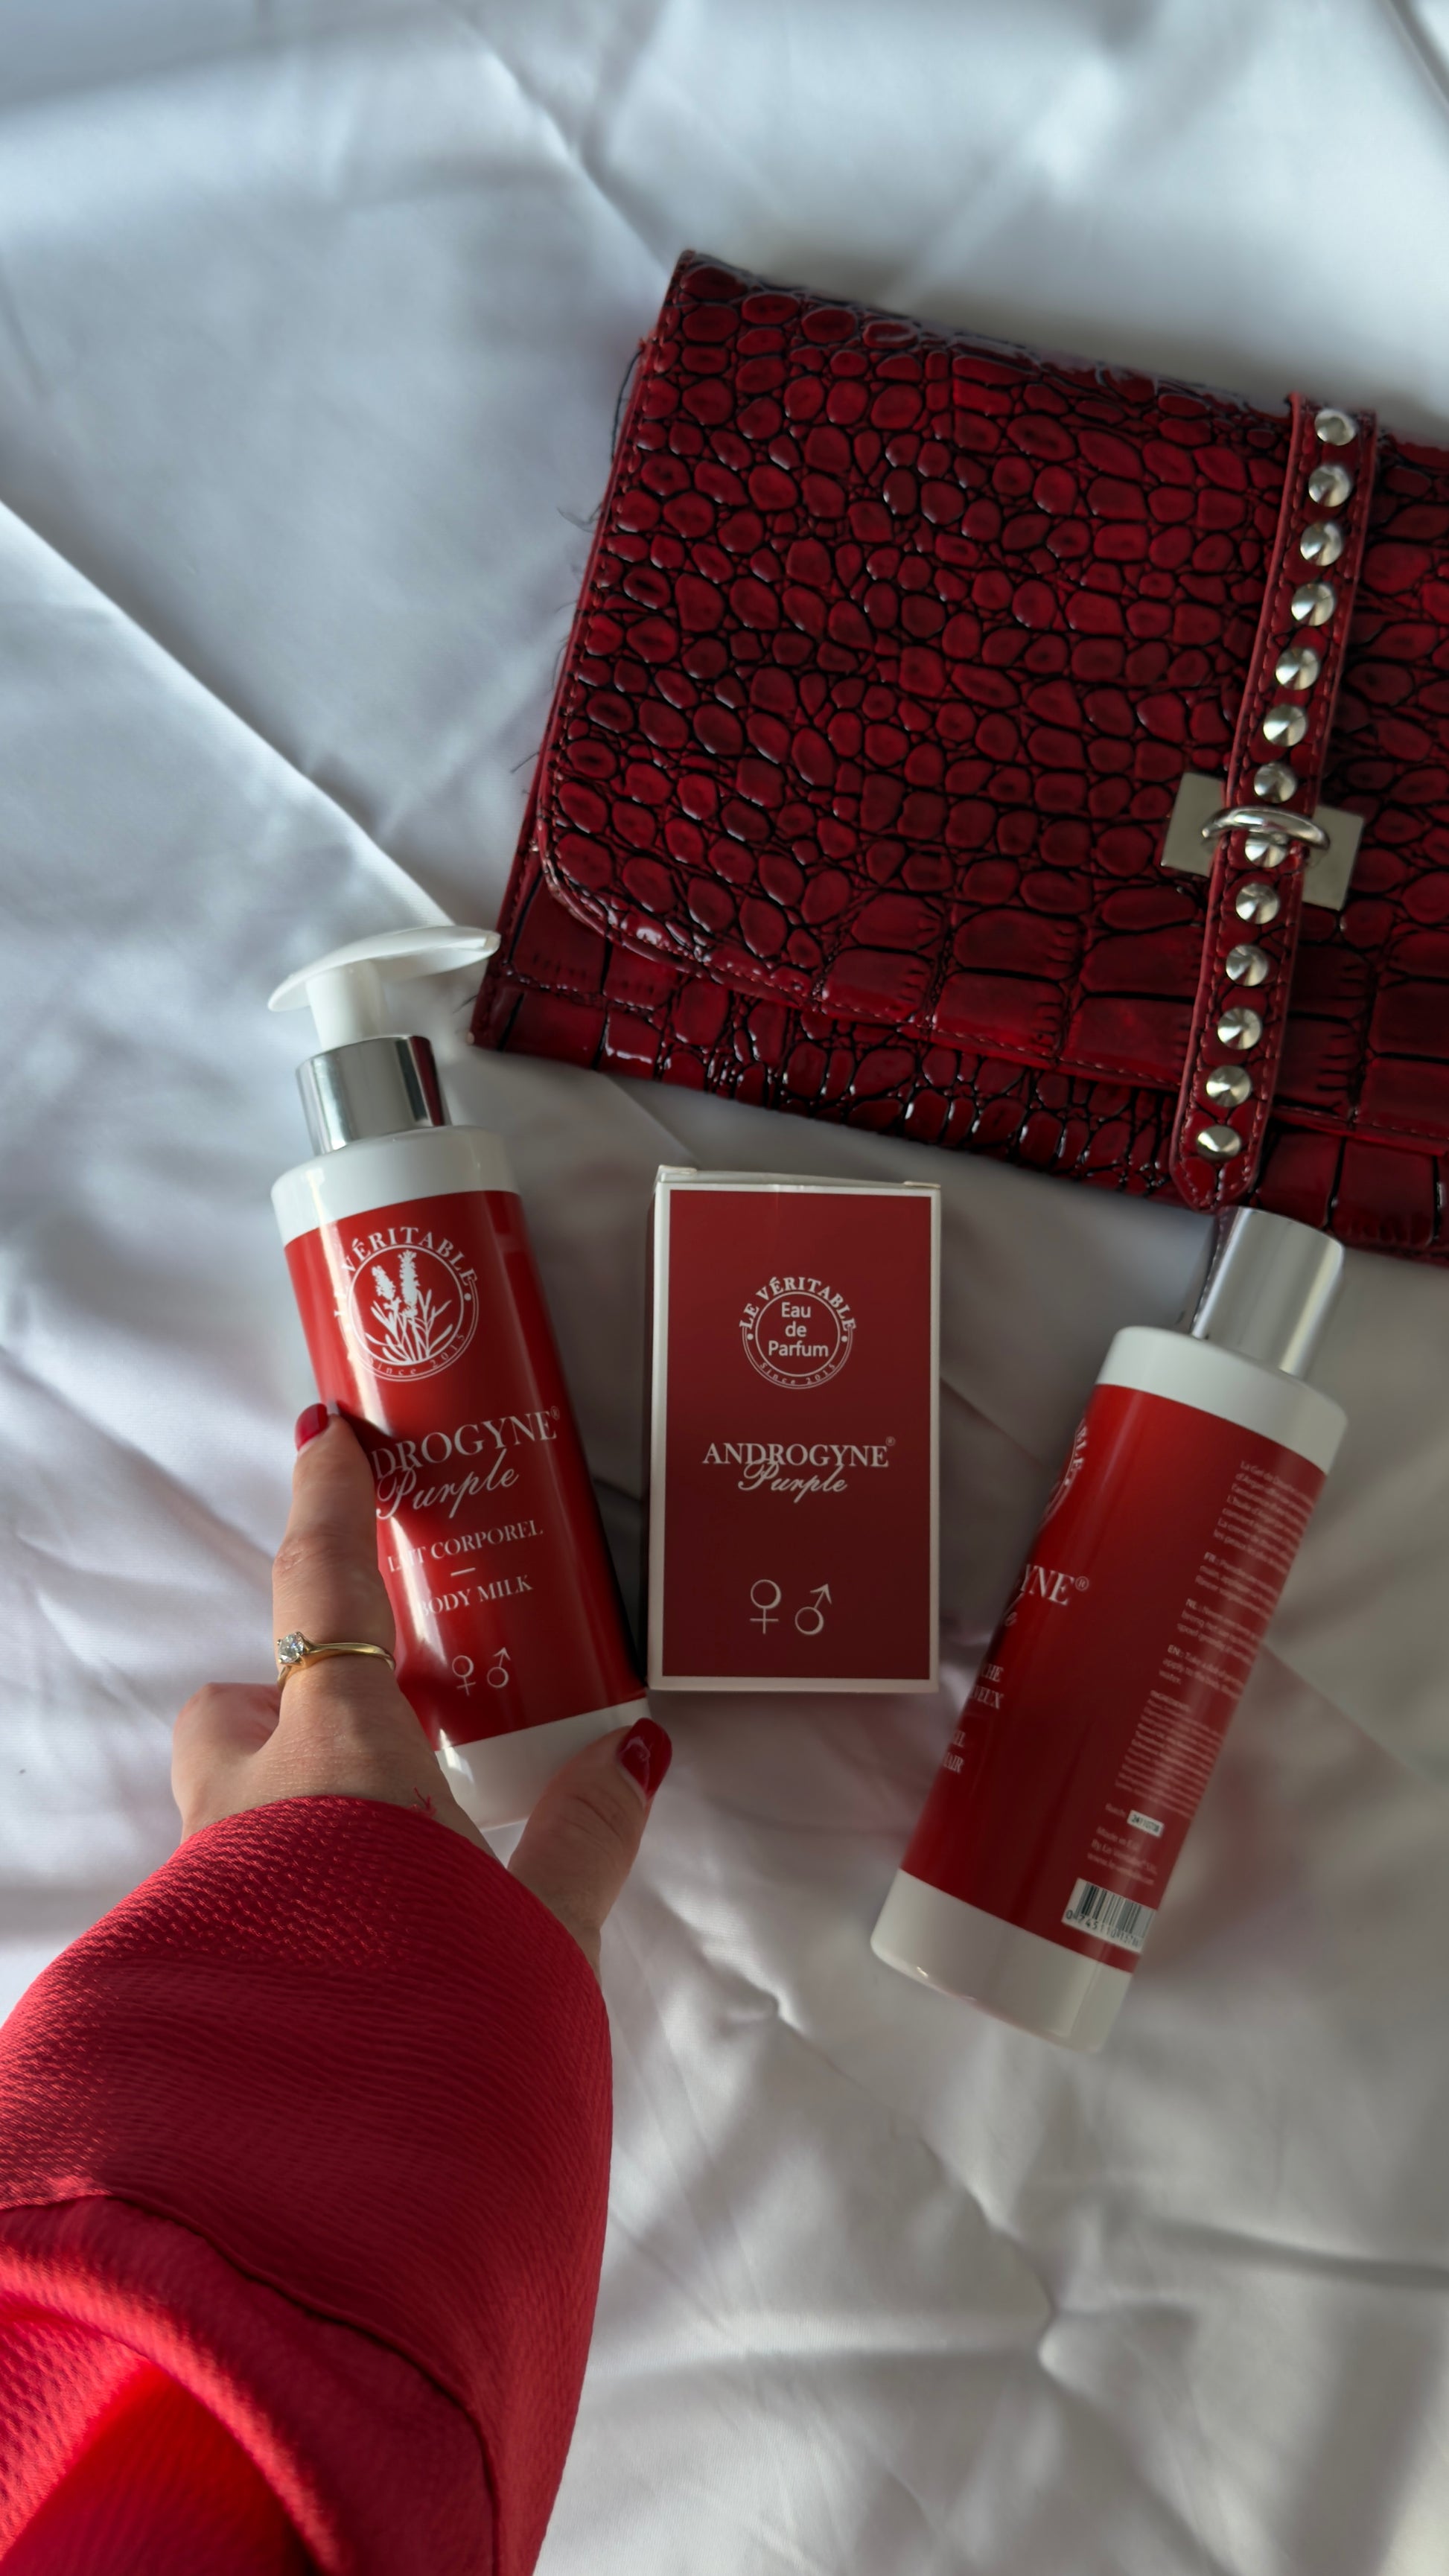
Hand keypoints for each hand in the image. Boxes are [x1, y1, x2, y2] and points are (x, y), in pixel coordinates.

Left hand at [171, 1408, 669, 1974]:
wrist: (310, 2181)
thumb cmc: (434, 2016)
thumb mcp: (542, 1932)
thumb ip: (587, 1838)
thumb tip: (641, 1753)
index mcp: (339, 1755)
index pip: (325, 1592)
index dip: (327, 1503)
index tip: (323, 1430)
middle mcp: (249, 1805)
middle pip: (236, 1707)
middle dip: (284, 1701)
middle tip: (367, 1737)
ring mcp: (206, 1888)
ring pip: (221, 1802)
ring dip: (274, 1800)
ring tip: (363, 1858)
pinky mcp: (191, 1968)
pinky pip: (226, 1890)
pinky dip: (273, 1892)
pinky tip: (338, 1950)